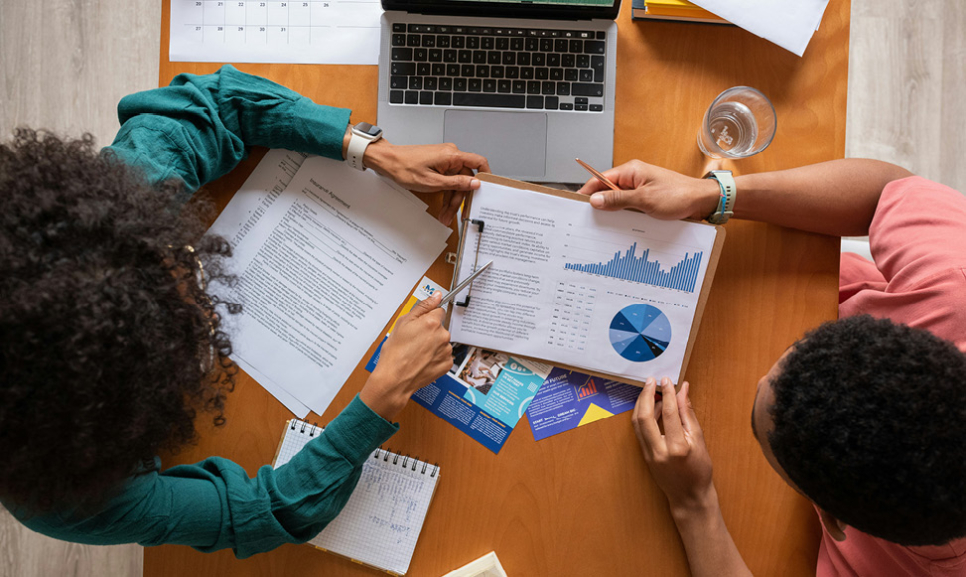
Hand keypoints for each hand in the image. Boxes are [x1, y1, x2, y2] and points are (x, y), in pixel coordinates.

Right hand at [359, 291, 452, 420]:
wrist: (394, 379)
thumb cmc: (395, 352)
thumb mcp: (403, 322)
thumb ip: (423, 306)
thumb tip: (437, 295)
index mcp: (432, 322)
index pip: (438, 311)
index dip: (427, 317)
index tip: (420, 325)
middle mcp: (443, 335)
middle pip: (440, 327)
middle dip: (430, 331)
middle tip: (414, 341)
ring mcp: (446, 351)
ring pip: (442, 341)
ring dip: (433, 344)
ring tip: (417, 352)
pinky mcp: (447, 364)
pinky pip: (443, 355)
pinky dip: (435, 357)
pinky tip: (422, 360)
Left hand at [364, 140, 490, 224]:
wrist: (388, 161)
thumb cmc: (404, 167)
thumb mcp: (433, 182)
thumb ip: (456, 183)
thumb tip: (475, 183)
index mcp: (452, 155)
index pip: (478, 162)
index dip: (486, 176)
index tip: (488, 189)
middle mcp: (450, 155)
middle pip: (465, 179)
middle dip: (460, 198)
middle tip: (456, 214)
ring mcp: (444, 159)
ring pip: (455, 182)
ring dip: (451, 199)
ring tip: (445, 214)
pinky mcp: (438, 164)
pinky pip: (448, 179)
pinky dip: (445, 192)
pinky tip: (442, 205)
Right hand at [576, 160, 720, 220]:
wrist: (703, 201)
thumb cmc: (679, 196)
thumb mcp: (644, 200)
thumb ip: (617, 199)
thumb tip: (595, 200)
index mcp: (631, 171)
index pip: (600, 179)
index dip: (587, 192)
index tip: (576, 204)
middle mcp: (634, 177)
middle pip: (607, 190)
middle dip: (598, 204)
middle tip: (587, 219)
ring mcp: (641, 189)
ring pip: (618, 200)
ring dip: (612, 211)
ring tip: (603, 225)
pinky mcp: (648, 199)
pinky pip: (629, 206)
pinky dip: (624, 215)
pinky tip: (621, 225)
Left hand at [633, 377, 714, 515]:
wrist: (689, 497)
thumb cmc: (699, 470)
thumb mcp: (699, 440)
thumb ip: (688, 413)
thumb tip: (683, 390)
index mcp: (677, 448)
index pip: (670, 413)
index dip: (668, 393)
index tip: (667, 380)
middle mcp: (659, 451)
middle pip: (645, 416)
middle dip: (647, 395)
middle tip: (652, 381)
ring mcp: (649, 455)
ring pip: (637, 423)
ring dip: (642, 404)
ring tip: (652, 391)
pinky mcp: (644, 456)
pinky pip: (639, 431)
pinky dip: (642, 416)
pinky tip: (652, 408)